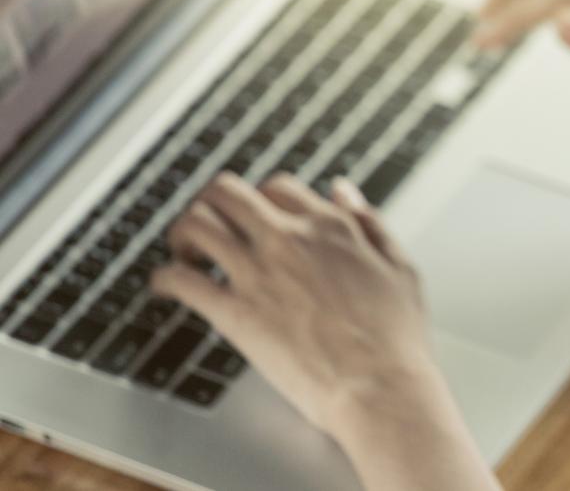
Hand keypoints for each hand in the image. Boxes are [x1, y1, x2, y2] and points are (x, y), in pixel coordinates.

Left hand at [151, 172, 430, 437]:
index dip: (261, 200)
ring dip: (183, 233)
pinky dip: (164, 278)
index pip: (277, 187)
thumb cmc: (396, 338)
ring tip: (186, 253)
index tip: (255, 219)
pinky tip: (166, 287)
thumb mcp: (400, 266)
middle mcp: (289, 238)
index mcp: (330, 226)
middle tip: (208, 226)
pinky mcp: (236, 313)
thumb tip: (341, 190)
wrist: (381, 388)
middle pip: (227, 192)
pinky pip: (181, 279)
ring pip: (197, 224)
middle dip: (210, 203)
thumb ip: (370, 223)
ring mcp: (260, 273)